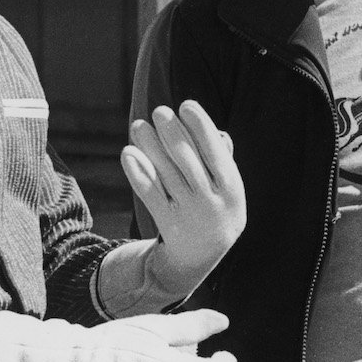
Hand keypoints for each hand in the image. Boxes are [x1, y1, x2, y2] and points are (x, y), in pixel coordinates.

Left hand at [121, 100, 245, 298]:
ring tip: (139, 126)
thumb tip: (213, 130)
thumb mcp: (229, 188)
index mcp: (231, 188)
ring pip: (165, 173)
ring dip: (150, 145)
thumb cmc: (216, 208)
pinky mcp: (166, 222)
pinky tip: (129, 153)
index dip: (201, 126)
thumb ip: (223, 159)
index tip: (186, 104)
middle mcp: (211, 201)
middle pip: (188, 160)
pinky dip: (138, 172)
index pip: (215, 152)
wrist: (200, 257)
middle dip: (172, 131)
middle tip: (159, 111)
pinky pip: (149, 194)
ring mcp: (188, 214)